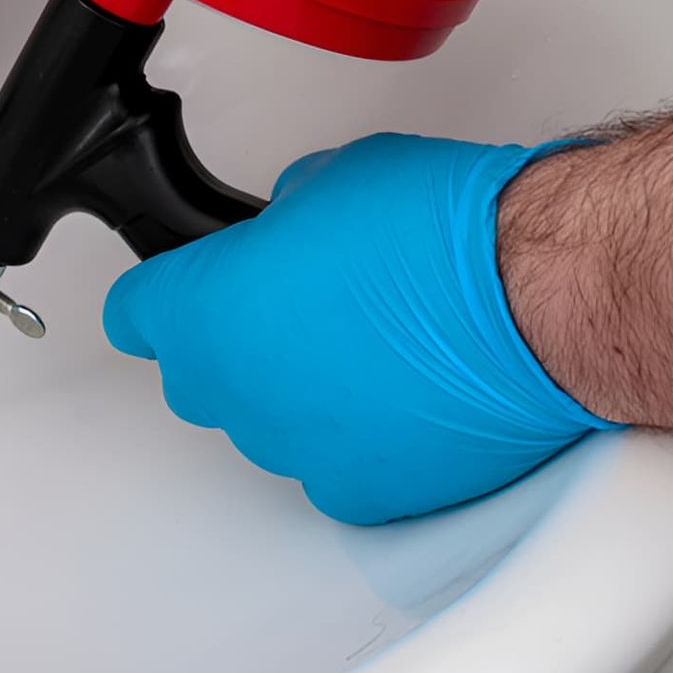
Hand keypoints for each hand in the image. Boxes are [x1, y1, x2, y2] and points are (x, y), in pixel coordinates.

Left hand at [102, 133, 617, 524]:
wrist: (537, 300)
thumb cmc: (443, 231)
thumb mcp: (332, 178)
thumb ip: (280, 218)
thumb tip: (286, 231)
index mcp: (207, 308)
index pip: (135, 314)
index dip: (161, 297)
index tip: (179, 291)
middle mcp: (237, 389)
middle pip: (200, 374)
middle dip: (236, 342)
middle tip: (302, 306)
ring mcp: (295, 449)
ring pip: (271, 422)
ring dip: (301, 391)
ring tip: (373, 347)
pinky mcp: (361, 493)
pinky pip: (335, 466)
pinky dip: (360, 438)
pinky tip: (405, 396)